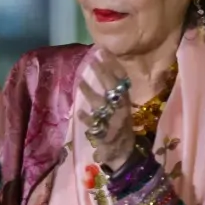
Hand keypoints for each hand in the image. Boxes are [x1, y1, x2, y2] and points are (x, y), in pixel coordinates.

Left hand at [77, 50, 134, 168]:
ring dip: (90, 93)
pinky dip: (88, 118)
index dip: (113, 65)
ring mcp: (113, 120)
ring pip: (102, 104)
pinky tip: (79, 112)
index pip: (121, 79)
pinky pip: (95, 124)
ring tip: (80, 83)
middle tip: (92, 61)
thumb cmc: (118, 126)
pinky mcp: (105, 134)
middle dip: (103, 73)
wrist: (123, 152)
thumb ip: (111, 91)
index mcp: (125, 100)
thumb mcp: (119, 107)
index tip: (103, 51)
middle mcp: (121, 108)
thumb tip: (100, 68)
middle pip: (112, 88)